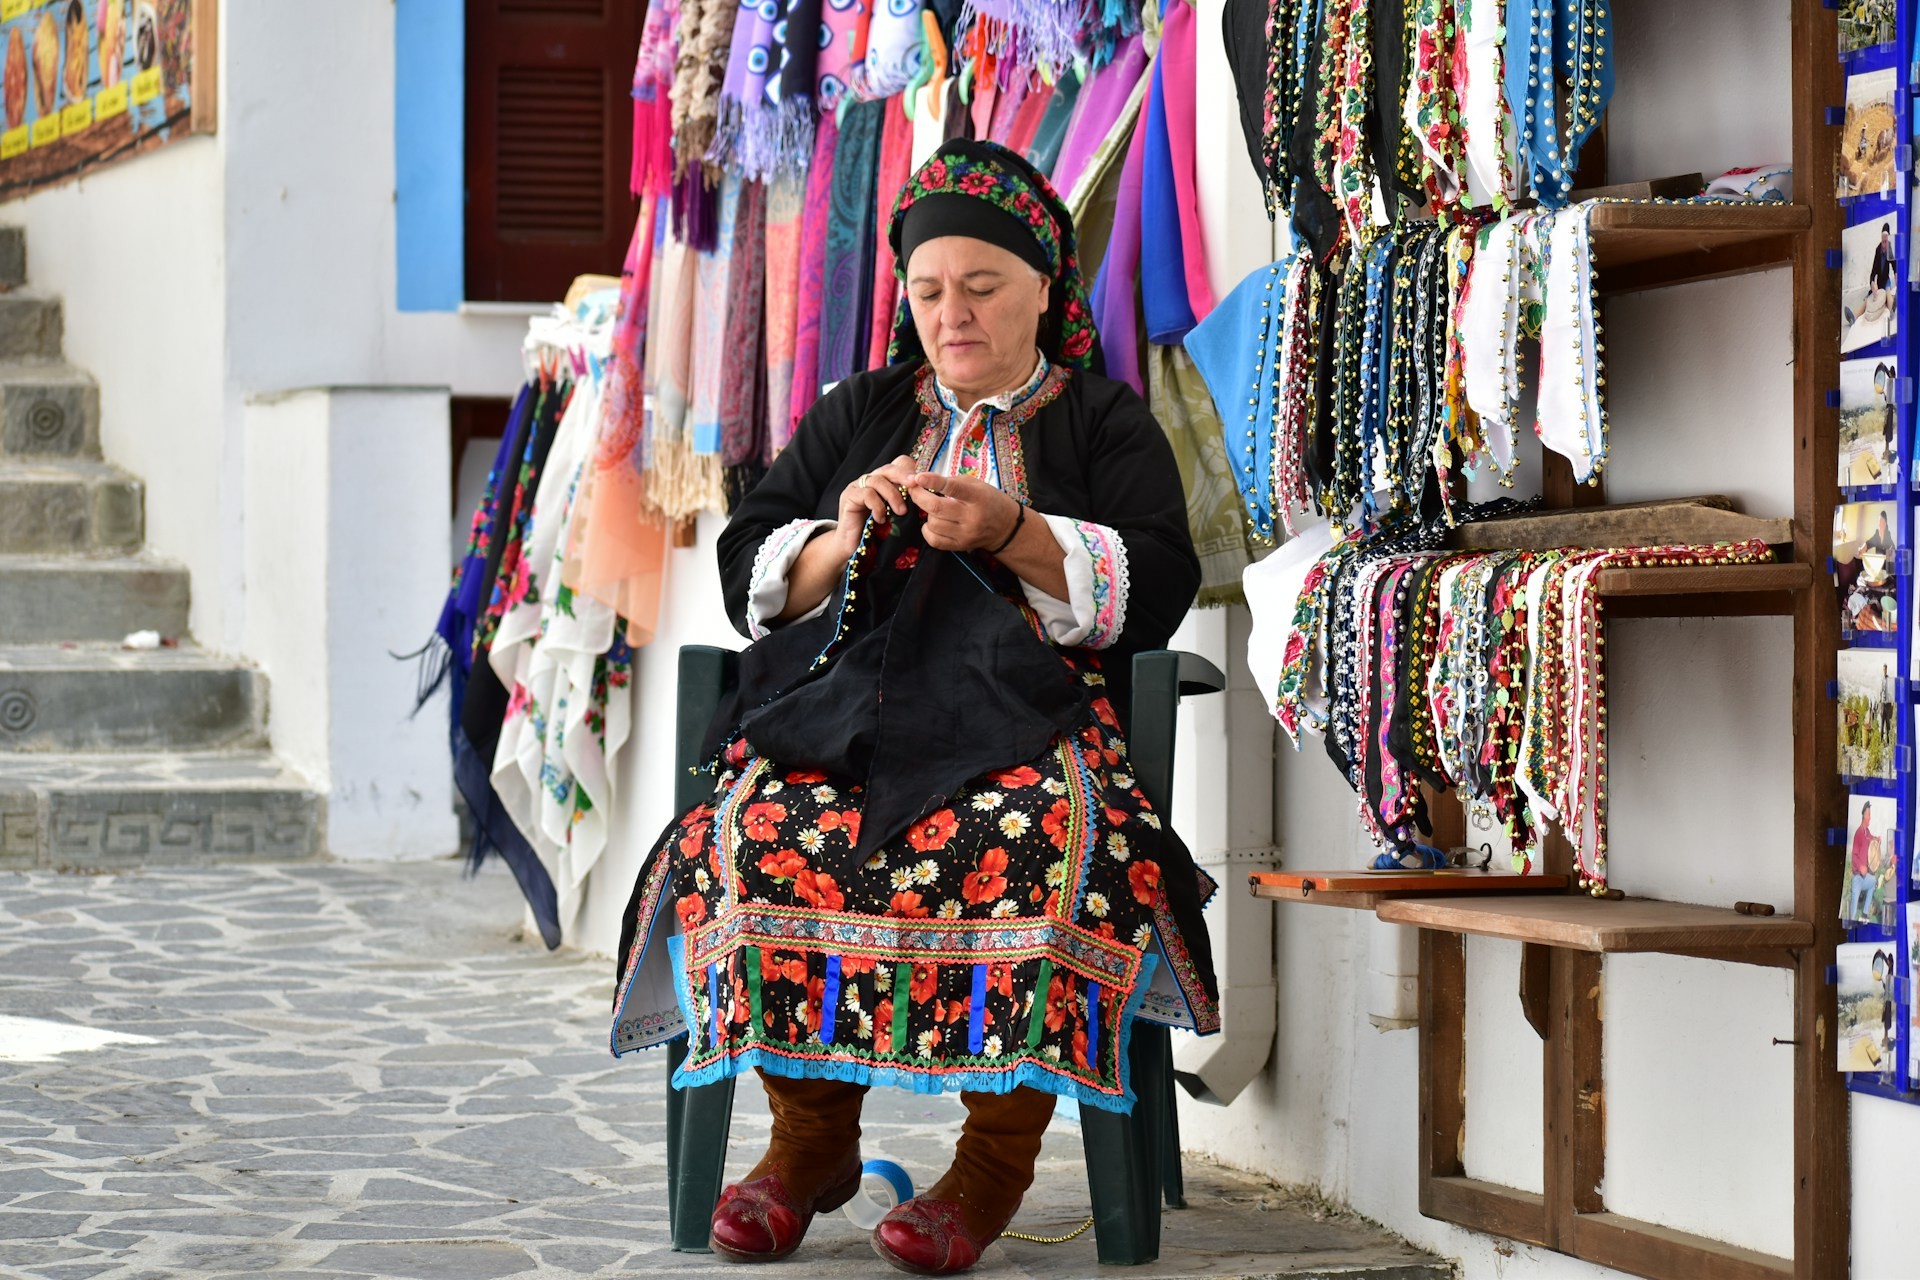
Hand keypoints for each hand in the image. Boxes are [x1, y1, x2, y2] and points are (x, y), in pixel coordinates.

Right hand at [833, 455, 917, 556]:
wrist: (855, 549)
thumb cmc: (878, 534)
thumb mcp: (897, 517)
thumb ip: (908, 504)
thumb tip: (927, 498)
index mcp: (884, 482)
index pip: (898, 465)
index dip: (910, 470)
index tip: (922, 483)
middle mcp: (870, 480)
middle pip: (889, 468)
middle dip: (904, 475)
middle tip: (915, 485)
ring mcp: (857, 487)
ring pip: (878, 480)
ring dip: (893, 495)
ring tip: (901, 512)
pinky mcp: (848, 496)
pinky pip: (866, 494)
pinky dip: (877, 506)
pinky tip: (881, 519)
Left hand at [906, 472, 1020, 552]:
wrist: (1006, 527)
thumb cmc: (989, 500)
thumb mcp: (977, 485)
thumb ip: (953, 482)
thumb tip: (924, 482)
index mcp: (978, 497)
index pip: (953, 488)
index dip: (933, 482)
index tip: (918, 477)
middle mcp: (972, 518)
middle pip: (936, 508)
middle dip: (919, 496)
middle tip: (914, 489)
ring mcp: (966, 534)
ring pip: (933, 524)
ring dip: (926, 513)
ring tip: (931, 507)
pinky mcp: (960, 546)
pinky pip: (934, 540)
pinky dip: (927, 530)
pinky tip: (932, 522)